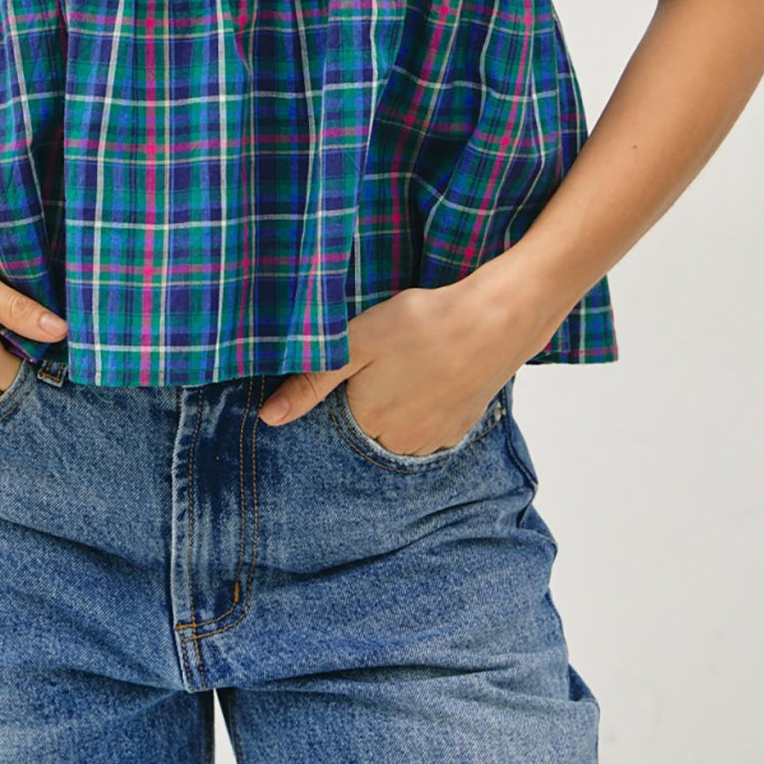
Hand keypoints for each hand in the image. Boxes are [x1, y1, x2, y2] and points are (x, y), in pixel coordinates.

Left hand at [256, 268, 536, 454]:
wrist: (494, 320)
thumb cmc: (422, 324)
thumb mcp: (357, 343)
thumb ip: (311, 382)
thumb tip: (269, 419)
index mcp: (368, 423)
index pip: (336, 419)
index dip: (341, 390)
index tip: (356, 365)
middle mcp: (400, 444)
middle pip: (367, 426)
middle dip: (368, 398)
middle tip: (386, 359)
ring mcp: (434, 441)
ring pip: (399, 428)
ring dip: (398, 404)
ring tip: (408, 364)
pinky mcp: (460, 429)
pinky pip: (429, 427)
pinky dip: (425, 406)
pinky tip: (430, 375)